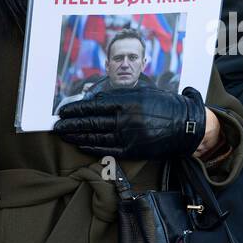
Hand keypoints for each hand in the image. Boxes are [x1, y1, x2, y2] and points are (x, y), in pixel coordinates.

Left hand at [55, 86, 207, 159]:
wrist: (186, 125)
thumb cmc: (164, 105)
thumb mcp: (142, 92)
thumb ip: (119, 95)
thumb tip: (95, 99)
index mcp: (128, 101)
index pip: (94, 105)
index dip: (76, 110)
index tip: (63, 111)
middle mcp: (126, 119)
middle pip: (91, 122)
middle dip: (71, 124)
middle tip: (56, 125)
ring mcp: (129, 136)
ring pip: (96, 137)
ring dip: (77, 136)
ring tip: (64, 135)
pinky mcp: (133, 150)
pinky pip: (107, 150)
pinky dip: (92, 147)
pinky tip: (81, 145)